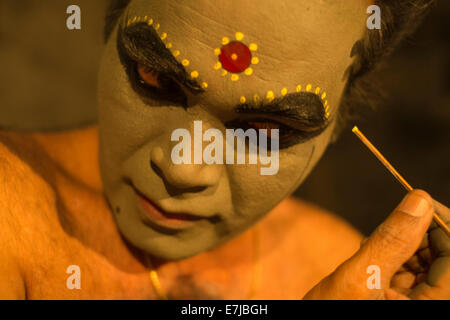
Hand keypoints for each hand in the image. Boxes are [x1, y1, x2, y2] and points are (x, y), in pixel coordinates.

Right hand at [303, 190, 449, 299]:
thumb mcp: (359, 279)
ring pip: (434, 266)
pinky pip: (419, 279)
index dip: (441, 223)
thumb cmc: (333, 315)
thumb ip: (390, 240)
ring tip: (376, 250)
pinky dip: (399, 263)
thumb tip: (419, 201)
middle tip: (388, 230)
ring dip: (408, 250)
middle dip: (421, 237)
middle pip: (447, 259)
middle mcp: (436, 304)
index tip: (418, 202)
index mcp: (436, 305)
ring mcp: (425, 304)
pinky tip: (377, 262)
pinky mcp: (410, 304)